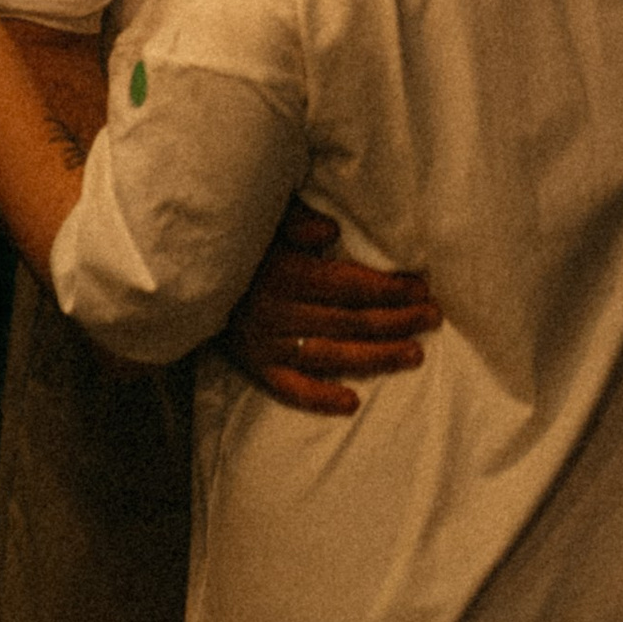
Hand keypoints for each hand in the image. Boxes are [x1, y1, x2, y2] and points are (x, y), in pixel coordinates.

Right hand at [217, 197, 441, 416]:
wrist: (189, 279)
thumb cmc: (243, 243)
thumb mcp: (266, 218)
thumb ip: (297, 221)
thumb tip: (330, 232)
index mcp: (286, 273)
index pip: (348, 285)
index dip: (388, 289)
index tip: (421, 288)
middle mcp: (278, 312)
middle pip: (348, 321)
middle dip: (396, 320)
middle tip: (433, 318)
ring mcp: (267, 344)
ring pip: (330, 355)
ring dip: (375, 356)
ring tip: (414, 355)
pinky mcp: (255, 367)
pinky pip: (290, 388)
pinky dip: (320, 398)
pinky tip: (352, 403)